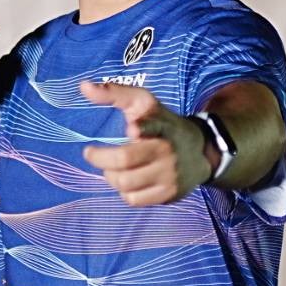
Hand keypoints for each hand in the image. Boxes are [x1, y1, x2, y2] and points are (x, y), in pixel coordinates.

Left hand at [78, 79, 208, 206]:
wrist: (201, 152)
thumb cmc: (163, 125)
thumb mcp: (144, 103)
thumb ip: (114, 93)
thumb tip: (83, 86)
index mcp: (162, 125)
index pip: (153, 125)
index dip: (143, 128)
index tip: (132, 129)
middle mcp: (167, 151)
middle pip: (125, 160)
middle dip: (100, 158)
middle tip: (90, 153)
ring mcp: (169, 175)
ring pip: (125, 183)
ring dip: (110, 176)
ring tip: (110, 167)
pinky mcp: (168, 194)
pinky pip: (133, 199)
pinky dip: (123, 191)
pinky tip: (126, 180)